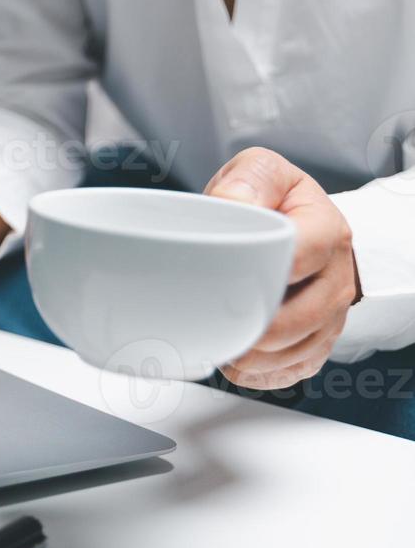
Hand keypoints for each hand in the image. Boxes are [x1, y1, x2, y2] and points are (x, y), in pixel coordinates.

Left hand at [205, 147, 360, 389]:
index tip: (227, 281)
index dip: (262, 274)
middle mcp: (336, 278)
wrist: (299, 225)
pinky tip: (236, 361)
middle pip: (298, 319)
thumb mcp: (262, 173)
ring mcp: (330, 316)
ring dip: (251, 357)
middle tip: (210, 321)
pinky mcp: (317, 343)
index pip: (301, 259)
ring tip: (218, 341)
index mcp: (327, 232)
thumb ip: (248, 181)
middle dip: (251, 328)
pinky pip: (293, 372)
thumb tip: (230, 204)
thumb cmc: (276, 201)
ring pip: (294, 352)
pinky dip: (260, 375)